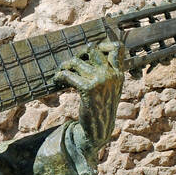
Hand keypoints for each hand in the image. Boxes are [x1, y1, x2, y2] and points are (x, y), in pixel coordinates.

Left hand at [55, 35, 125, 151]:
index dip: (102, 44)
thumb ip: (107, 72)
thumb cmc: (100, 107)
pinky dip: (59, 76)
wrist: (98, 130)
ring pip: (76, 61)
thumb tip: (92, 51)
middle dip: (78, 54)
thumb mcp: (110, 88)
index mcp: (118, 73)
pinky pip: (68, 74)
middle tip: (71, 65)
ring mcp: (100, 81)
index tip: (89, 53)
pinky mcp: (88, 89)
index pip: (117, 48)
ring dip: (65, 66)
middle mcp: (111, 74)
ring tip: (61, 73)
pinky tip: (57, 80)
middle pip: (91, 49)